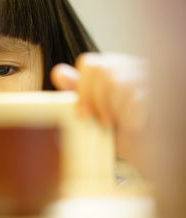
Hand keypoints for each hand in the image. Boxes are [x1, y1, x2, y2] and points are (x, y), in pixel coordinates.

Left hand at [51, 52, 149, 170]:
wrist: (150, 153)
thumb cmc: (123, 131)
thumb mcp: (96, 111)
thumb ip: (80, 91)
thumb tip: (59, 72)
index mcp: (116, 68)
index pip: (90, 63)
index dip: (81, 88)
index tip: (82, 114)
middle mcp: (133, 67)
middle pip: (102, 69)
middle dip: (94, 99)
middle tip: (100, 121)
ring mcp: (149, 77)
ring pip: (116, 80)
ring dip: (111, 108)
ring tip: (116, 123)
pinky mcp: (160, 92)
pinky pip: (136, 96)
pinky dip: (128, 116)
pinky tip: (132, 126)